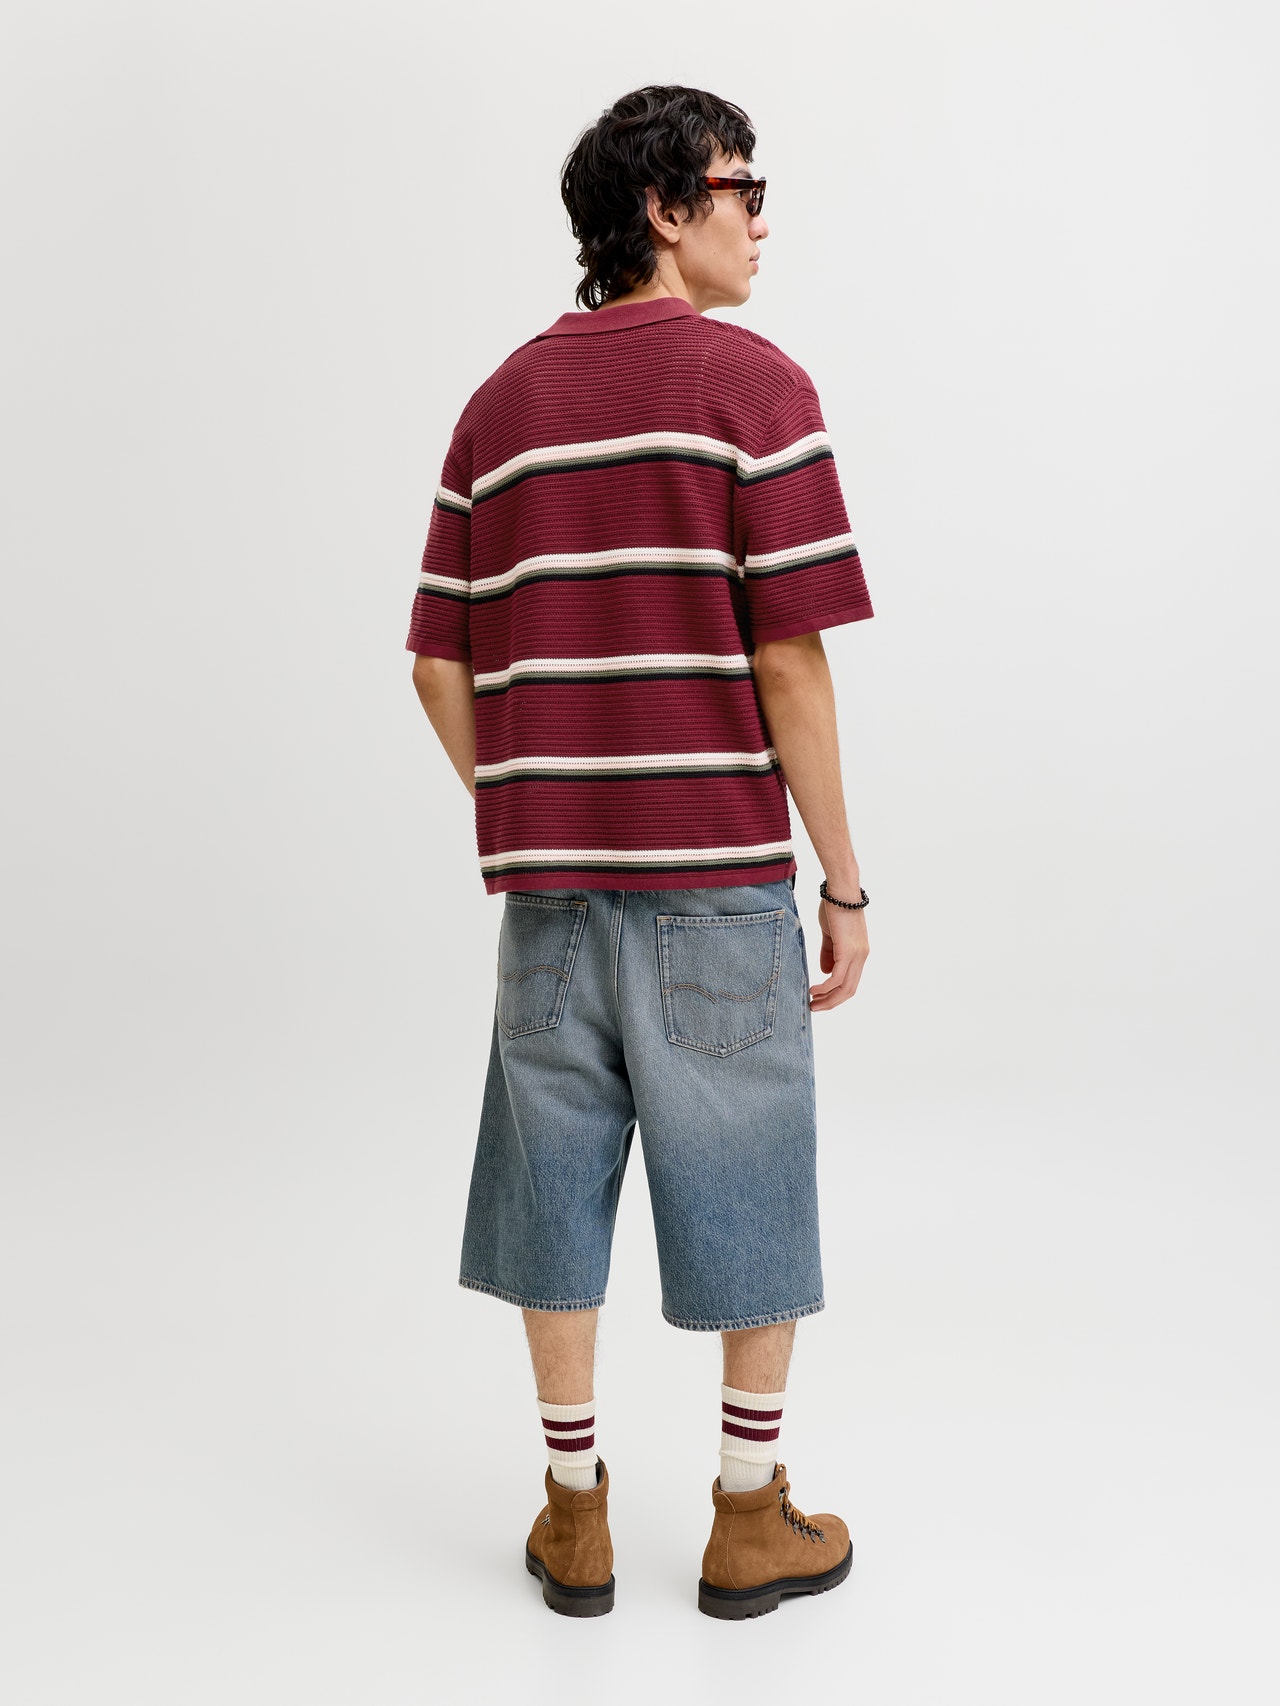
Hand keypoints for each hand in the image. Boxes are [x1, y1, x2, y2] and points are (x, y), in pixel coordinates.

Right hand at [809, 895, 868, 1011]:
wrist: (840, 891)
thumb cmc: (834, 907)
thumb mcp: (831, 934)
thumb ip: (829, 953)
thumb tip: (825, 972)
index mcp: (859, 954)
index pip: (850, 982)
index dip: (836, 994)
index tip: (819, 999)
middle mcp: (861, 957)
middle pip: (849, 990)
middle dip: (831, 1002)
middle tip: (814, 1008)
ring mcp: (857, 955)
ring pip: (844, 988)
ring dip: (827, 999)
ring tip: (812, 1003)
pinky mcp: (848, 951)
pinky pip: (837, 978)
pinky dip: (825, 988)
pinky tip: (813, 990)